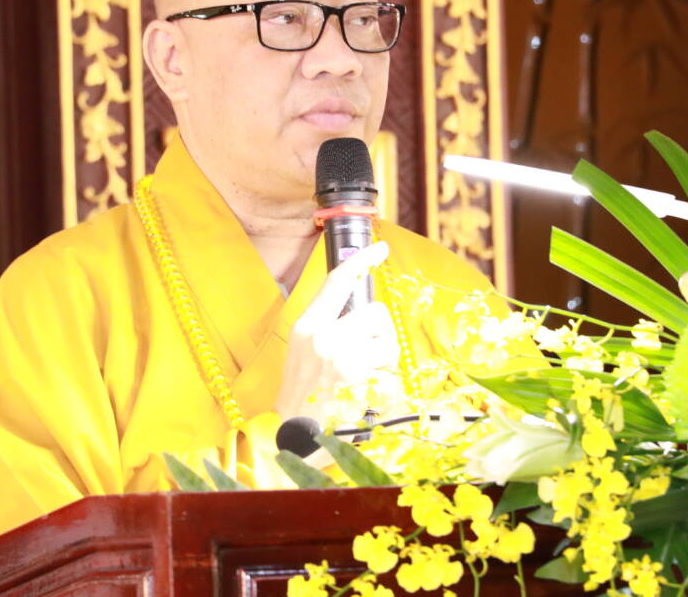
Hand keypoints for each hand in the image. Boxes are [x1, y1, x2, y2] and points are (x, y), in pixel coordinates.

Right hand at [274, 241, 399, 423]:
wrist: (294, 439)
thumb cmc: (303, 396)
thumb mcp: (304, 352)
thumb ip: (329, 327)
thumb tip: (363, 310)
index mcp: (307, 327)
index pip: (337, 281)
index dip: (361, 260)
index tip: (380, 248)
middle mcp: (323, 338)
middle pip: (376, 312)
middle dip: (379, 334)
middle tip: (363, 358)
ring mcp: (342, 360)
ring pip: (389, 342)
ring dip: (385, 360)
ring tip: (364, 379)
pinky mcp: (360, 383)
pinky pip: (393, 373)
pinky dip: (387, 387)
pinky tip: (367, 398)